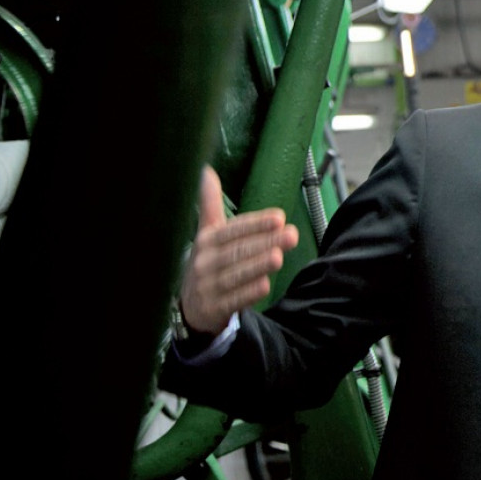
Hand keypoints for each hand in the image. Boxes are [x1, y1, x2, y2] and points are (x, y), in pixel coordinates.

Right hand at [178, 166, 299, 333]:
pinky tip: (264, 286)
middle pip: (238, 251)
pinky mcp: (213, 309)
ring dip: (257, 265)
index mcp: (207, 240)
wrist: (189, 307)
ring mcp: (208, 286)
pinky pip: (232, 300)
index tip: (279, 217)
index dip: (255, 224)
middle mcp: (205, 262)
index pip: (233, 230)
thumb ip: (209, 203)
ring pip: (236, 274)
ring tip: (278, 257)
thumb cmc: (207, 262)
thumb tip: (204, 169)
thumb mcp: (206, 232)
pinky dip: (248, 293)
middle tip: (291, 234)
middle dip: (266, 242)